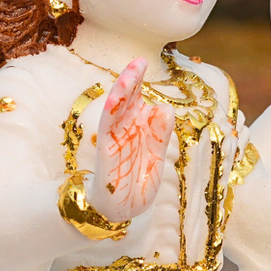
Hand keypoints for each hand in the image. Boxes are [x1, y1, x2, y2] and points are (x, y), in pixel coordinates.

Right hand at [91, 58, 173, 223]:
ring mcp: (114, 139)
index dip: (138, 80)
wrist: (123, 209)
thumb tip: (163, 107)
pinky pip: (107, 130)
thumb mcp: (157, 154)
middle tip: (138, 62)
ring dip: (121, 92)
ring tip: (129, 77)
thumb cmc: (138, 180)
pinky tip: (115, 101)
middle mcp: (124, 128)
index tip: (142, 61)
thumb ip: (160, 133)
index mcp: (138, 126)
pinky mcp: (107, 152)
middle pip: (126, 99)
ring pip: (115, 110)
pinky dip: (111, 115)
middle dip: (131, 80)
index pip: (137, 98)